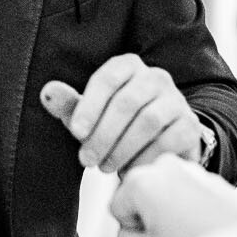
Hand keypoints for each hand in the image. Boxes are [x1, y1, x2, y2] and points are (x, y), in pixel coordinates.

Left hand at [39, 54, 206, 173]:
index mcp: (128, 66)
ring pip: (148, 121)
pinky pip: (169, 140)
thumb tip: (47, 92)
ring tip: (106, 167)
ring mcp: (176, 100)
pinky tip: (131, 169)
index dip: (90, 106)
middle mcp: (156, 77)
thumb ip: (68, 105)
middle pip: (127, 102)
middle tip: (88, 160)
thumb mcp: (89, 116)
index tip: (76, 132)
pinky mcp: (189, 125)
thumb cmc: (116, 127)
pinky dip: (146, 157)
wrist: (157, 146)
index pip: (107, 79)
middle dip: (103, 134)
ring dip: (122, 148)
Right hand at [111, 157, 236, 236]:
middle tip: (172, 235)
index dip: (132, 229)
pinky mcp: (207, 174)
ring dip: (168, 211)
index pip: (117, 208)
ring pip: (161, 193)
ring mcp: (188, 166)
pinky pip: (184, 192)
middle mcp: (163, 164)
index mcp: (142, 180)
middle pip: (138, 195)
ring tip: (190, 231)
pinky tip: (203, 224)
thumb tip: (128, 228)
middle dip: (148, 215)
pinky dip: (188, 207)